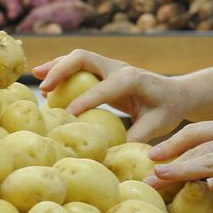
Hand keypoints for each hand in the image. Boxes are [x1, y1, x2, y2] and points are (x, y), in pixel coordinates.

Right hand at [33, 49, 186, 142]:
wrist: (176, 93)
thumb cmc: (168, 109)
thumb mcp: (157, 126)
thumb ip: (135, 137)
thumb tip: (110, 154)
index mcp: (131, 78)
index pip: (103, 87)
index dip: (84, 100)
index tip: (67, 115)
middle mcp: (118, 67)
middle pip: (83, 57)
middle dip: (61, 69)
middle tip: (43, 86)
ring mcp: (109, 66)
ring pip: (77, 58)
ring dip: (56, 65)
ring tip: (36, 75)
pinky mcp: (103, 71)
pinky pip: (78, 66)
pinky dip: (61, 71)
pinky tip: (46, 84)